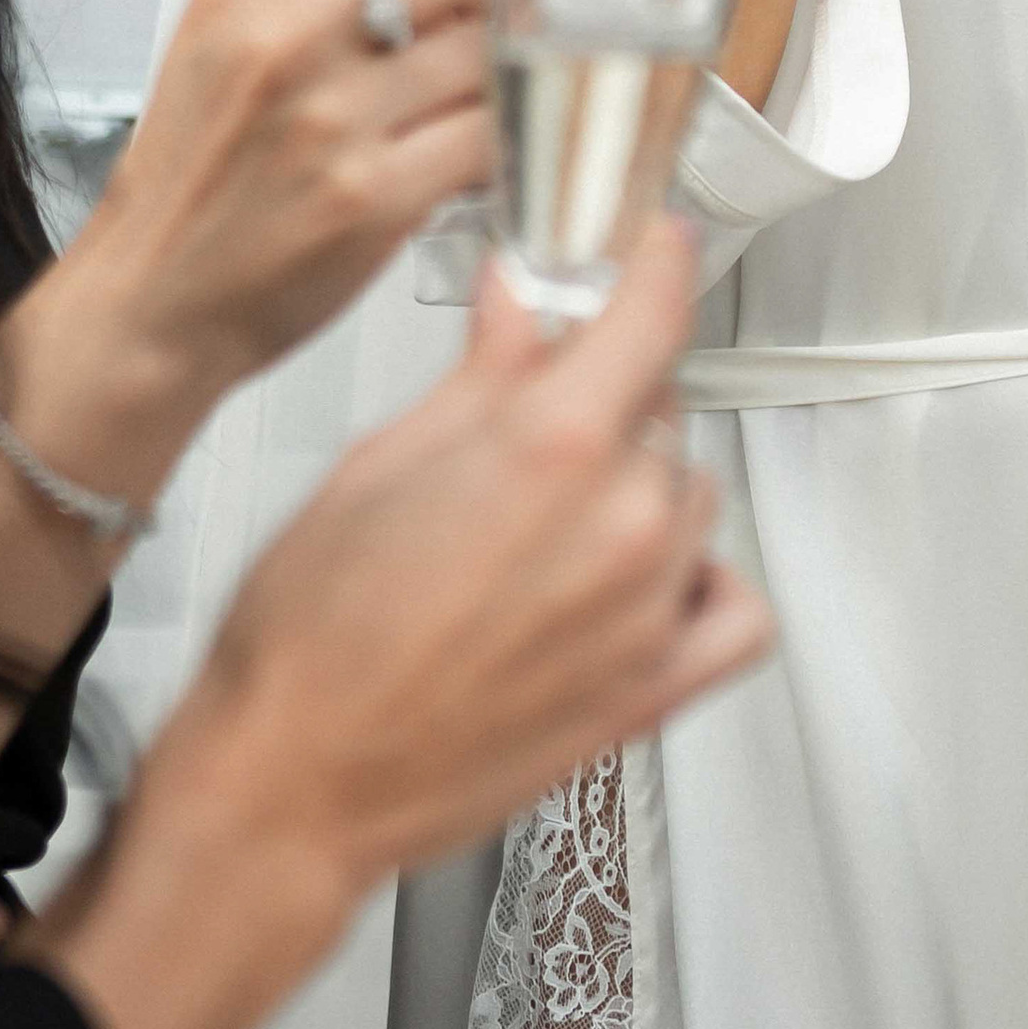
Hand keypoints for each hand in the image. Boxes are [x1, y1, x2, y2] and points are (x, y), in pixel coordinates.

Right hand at [38, 222, 773, 1028]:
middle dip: (604, 396)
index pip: (652, 314)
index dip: (656, 264)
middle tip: (530, 423)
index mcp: (550, 448)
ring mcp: (646, 612)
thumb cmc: (308, 639)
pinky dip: (704, 579)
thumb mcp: (379, 461)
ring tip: (550, 517)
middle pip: (662, 407)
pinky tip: (641, 575)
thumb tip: (519, 300)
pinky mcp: (652, 692)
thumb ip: (479, 373)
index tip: (655, 247)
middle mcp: (620, 525)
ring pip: (691, 493)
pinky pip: (735, 608)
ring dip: (641, 484)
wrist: (292, 781)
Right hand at [44, 0, 518, 419]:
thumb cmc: (191, 177)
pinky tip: (472, 154)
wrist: (152, 300)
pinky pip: (488, 138)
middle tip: (474, 26)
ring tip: (459, 102)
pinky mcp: (376, 198)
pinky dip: (499, 142)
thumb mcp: (219, 41)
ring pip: (482, 54)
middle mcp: (288, 41)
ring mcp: (334, 120)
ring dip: (495, 74)